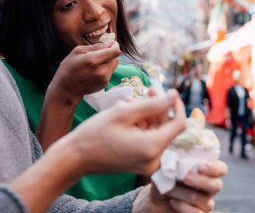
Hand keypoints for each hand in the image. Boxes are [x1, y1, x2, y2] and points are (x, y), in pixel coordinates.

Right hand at [47, 41, 120, 101]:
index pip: (115, 51)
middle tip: (99, 53)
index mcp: (93, 60)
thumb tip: (110, 43)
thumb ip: (96, 46)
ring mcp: (103, 79)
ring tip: (95, 62)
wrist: (66, 89)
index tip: (111, 43)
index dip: (115, 45)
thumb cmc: (69, 68)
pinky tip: (94, 71)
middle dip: (110, 53)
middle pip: (115, 57)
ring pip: (114, 64)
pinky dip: (105, 69)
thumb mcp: (78, 51)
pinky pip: (110, 72)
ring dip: (108, 61)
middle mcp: (101, 71)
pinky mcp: (104, 84)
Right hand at [63, 90, 186, 175]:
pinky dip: (141, 126)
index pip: (179, 123)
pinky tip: (127, 114)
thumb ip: (152, 104)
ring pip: (156, 132)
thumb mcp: (124, 113)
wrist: (75, 159)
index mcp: (152, 147)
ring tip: (130, 102)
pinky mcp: (140, 164)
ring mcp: (147, 164)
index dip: (177, 105)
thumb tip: (174, 95)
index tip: (170, 92)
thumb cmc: (95, 134)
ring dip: (148, 116)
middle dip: (159, 109)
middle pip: (167, 128)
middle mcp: (154, 159)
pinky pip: (148, 141)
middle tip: (148, 91)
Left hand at [132, 161, 226, 212]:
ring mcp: (204, 202)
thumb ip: (173, 157)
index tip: (200, 167)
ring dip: (184, 194)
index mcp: (205, 171)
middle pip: (217, 185)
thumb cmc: (163, 176)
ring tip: (169, 190)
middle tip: (185, 178)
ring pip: (205, 201)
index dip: (215, 168)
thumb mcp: (166, 165)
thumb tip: (175, 150)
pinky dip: (184, 208)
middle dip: (201, 181)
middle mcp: (208, 186)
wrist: (153, 197)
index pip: (222, 169)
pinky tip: (172, 202)